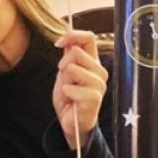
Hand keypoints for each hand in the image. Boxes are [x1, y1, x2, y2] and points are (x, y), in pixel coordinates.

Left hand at [53, 30, 107, 148]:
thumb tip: (65, 40)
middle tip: (64, 79)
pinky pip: (72, 88)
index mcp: (93, 61)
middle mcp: (99, 71)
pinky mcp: (95, 98)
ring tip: (69, 90)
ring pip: (73, 68)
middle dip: (62, 63)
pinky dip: (66, 92)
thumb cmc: (69, 95)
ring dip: (64, 80)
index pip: (89, 38)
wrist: (71, 120)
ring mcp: (99, 85)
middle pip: (76, 52)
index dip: (72, 36)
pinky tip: (71, 99)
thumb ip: (68, 56)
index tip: (58, 44)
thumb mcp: (64, 72)